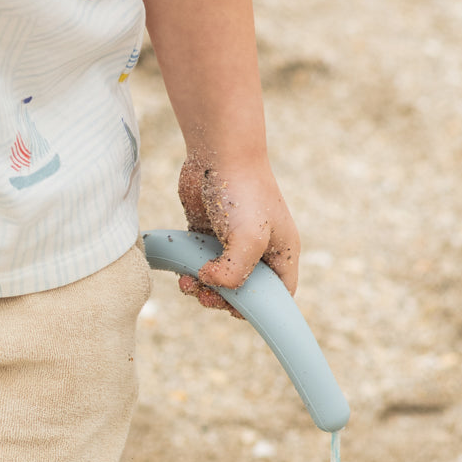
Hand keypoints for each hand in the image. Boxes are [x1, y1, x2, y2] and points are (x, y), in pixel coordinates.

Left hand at [176, 154, 298, 317]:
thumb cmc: (243, 193)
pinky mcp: (207, 230)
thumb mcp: (248, 240)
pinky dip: (189, 268)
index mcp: (281, 252)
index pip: (279, 293)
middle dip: (222, 298)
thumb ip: (233, 272)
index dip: (261, 308)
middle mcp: (259, 248)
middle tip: (203, 295)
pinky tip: (180, 269)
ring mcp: (231, 239)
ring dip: (201, 286)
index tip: (235, 310)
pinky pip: (199, 259)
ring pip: (217, 277)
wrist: (219, 151)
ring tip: (187, 284)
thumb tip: (210, 284)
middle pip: (243, 289)